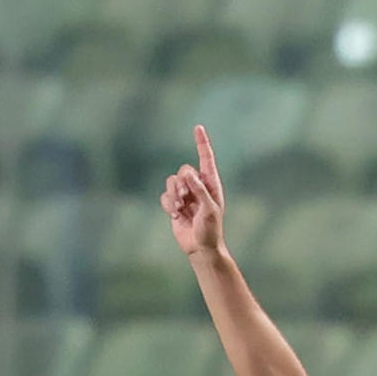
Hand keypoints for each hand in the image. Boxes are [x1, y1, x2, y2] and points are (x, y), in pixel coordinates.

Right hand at [160, 124, 226, 257]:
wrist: (200, 248)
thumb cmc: (210, 230)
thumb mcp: (209, 209)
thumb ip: (200, 190)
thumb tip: (189, 173)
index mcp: (211, 184)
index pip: (206, 159)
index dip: (202, 143)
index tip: (198, 127)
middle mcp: (198, 187)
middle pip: (183, 170)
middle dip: (181, 183)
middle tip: (184, 199)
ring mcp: (186, 195)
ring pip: (172, 181)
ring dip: (173, 194)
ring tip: (179, 208)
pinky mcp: (175, 204)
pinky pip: (165, 195)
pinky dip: (168, 204)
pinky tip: (175, 215)